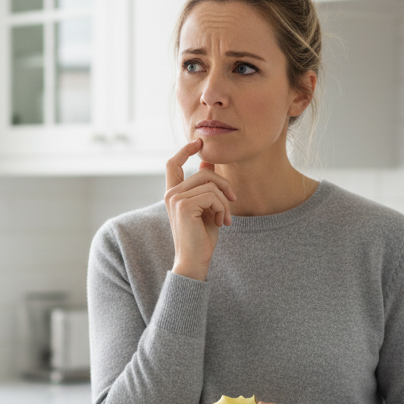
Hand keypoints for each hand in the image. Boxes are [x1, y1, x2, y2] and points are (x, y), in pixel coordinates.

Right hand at [164, 139, 236, 280]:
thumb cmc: (201, 238)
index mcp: (173, 194)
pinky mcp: (184, 206)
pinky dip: (223, 208)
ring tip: (225, 219)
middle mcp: (171, 194)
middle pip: (204, 172)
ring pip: (211, 184)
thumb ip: (206, 186)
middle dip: (224, 185)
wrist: (194, 261)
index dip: (185, 150)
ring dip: (225, 202)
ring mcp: (175, 199)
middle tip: (232, 203)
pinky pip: (212, 196)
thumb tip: (208, 161)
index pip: (173, 164)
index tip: (198, 143)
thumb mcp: (206, 208)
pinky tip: (221, 223)